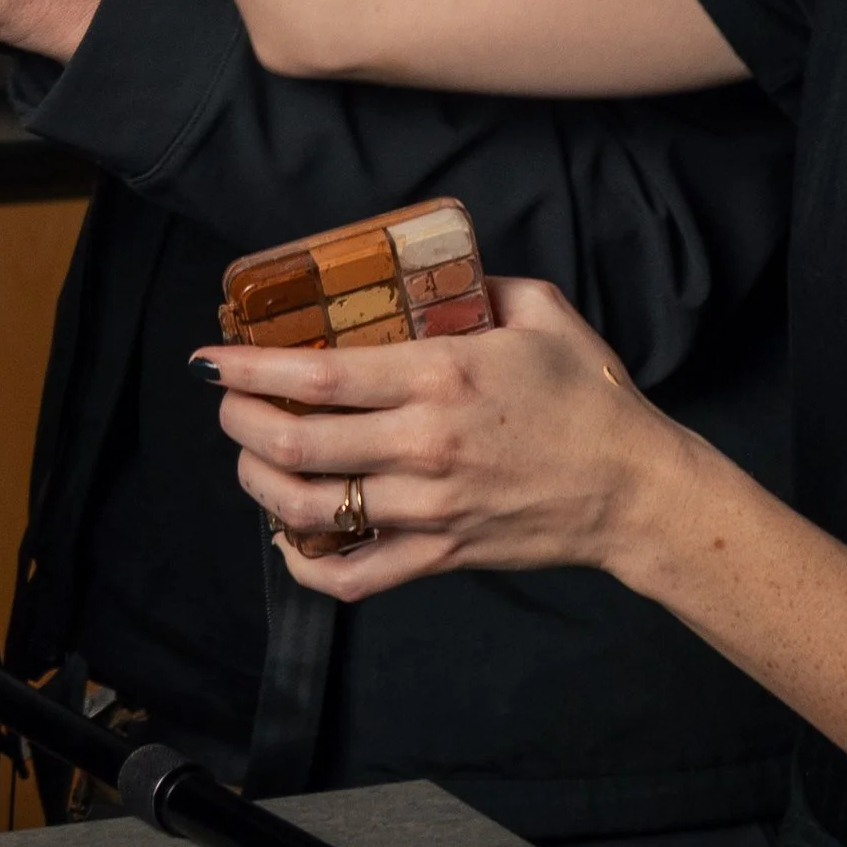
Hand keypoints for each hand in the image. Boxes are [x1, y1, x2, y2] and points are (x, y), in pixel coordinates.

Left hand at [196, 278, 696, 601]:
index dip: (250, 367)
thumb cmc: (589, 393)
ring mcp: (428, 508)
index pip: (318, 374)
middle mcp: (424, 444)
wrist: (634, 487)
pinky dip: (306, 564)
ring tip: (249, 458)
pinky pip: (354, 577)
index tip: (211, 360)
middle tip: (225, 404)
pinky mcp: (440, 556)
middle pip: (295, 442)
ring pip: (311, 509)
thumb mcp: (541, 310)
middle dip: (239, 422)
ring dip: (259, 484)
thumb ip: (478, 283)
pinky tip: (288, 536)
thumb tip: (430, 270)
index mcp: (441, 375)